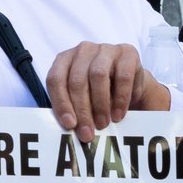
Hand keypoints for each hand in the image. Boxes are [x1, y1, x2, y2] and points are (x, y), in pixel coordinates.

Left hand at [45, 41, 166, 141]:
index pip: (55, 79)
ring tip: (103, 124)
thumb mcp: (81, 97)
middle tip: (87, 132)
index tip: (69, 124)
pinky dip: (120, 99)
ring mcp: (105, 49)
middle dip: (82, 110)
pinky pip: (123, 76)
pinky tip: (118, 114)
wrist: (127, 81)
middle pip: (77, 80)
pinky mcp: (127, 53)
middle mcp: (83, 50)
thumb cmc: (97, 91)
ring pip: (98, 76)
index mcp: (64, 59)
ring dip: (100, 105)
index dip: (61, 103)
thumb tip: (70, 127)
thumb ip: (71, 107)